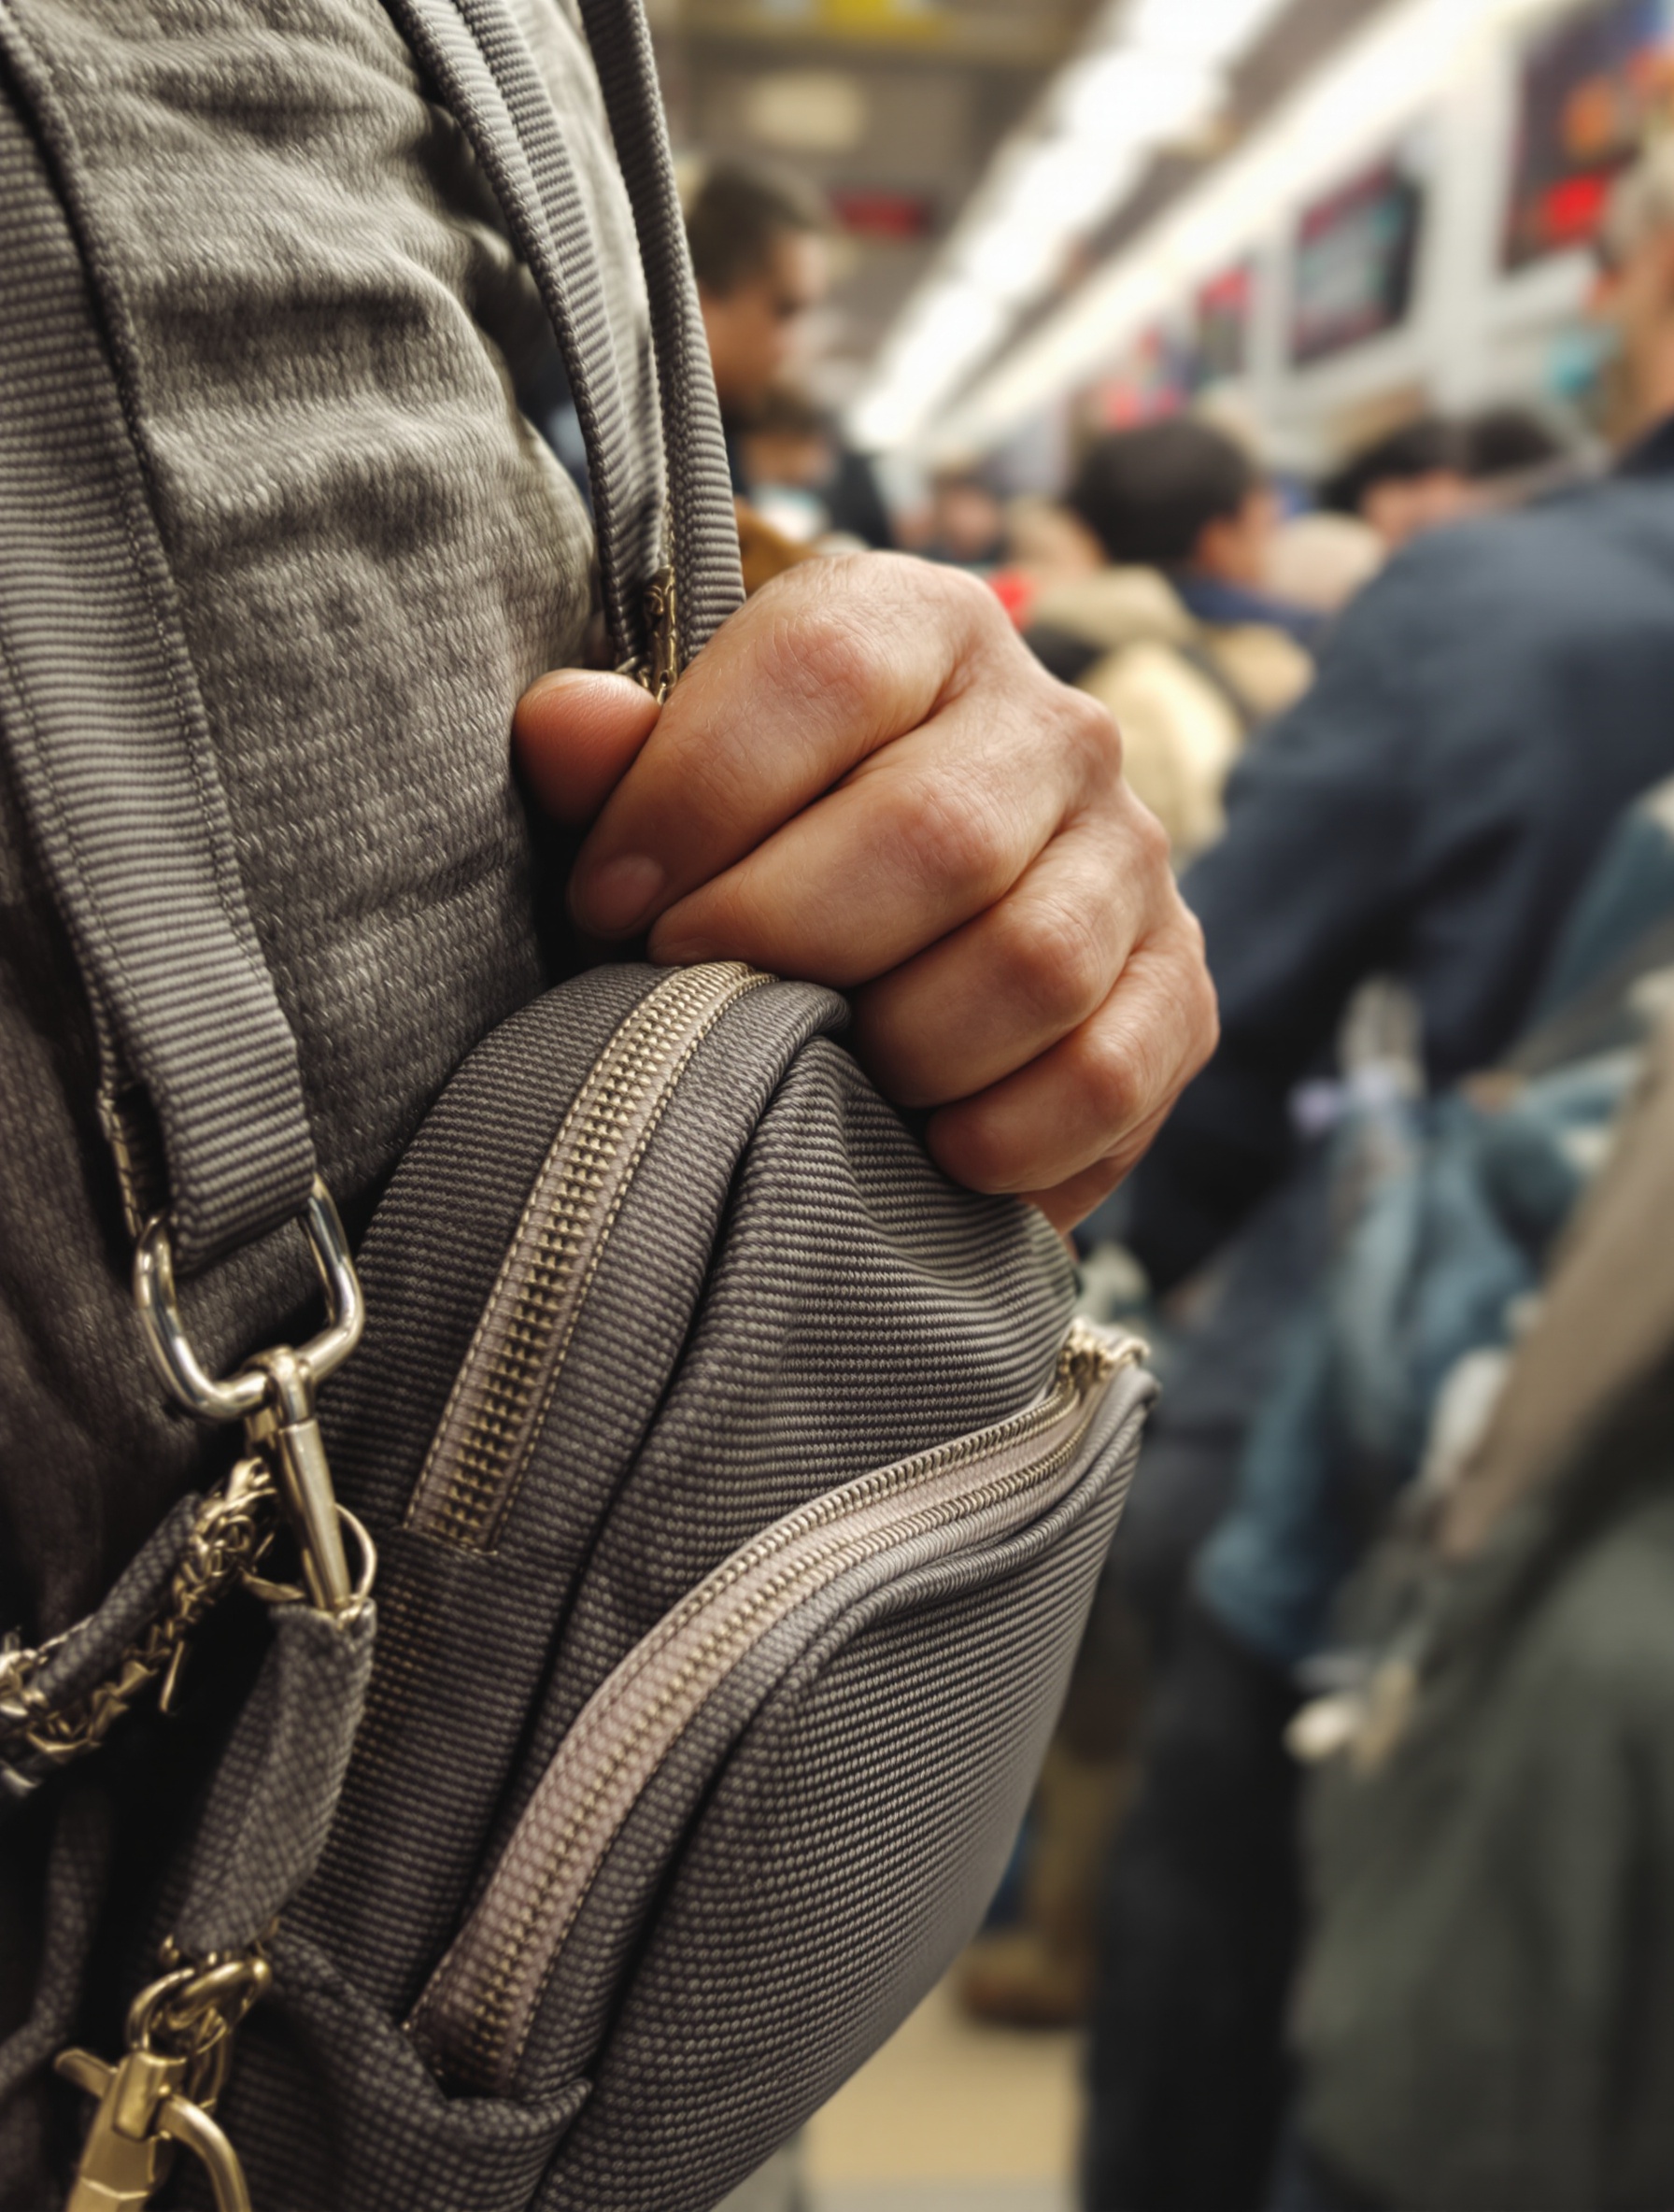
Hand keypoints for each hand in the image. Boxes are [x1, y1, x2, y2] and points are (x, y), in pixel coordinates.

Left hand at [514, 554, 1216, 1230]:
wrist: (898, 953)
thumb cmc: (755, 862)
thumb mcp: (667, 800)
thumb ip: (614, 764)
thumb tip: (567, 724)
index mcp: (921, 627)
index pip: (827, 668)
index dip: (700, 796)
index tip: (611, 907)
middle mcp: (1054, 722)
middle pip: (934, 833)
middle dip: (785, 944)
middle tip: (699, 1003)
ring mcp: (1132, 856)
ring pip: (1031, 964)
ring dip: (896, 1051)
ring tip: (820, 1075)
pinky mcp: (1180, 986)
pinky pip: (1108, 1075)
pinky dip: (1004, 1138)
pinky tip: (927, 1151)